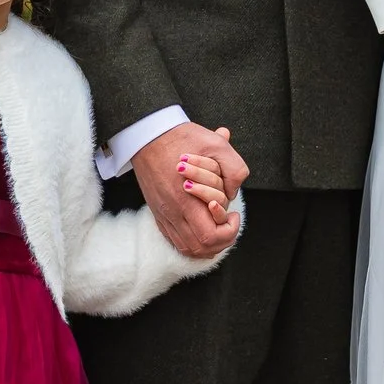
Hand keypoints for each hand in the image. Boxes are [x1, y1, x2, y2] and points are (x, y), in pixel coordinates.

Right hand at [131, 123, 243, 257]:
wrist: (148, 135)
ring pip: (187, 248)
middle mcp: (173, 212)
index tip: (234, 214)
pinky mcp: (158, 213)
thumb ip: (233, 168)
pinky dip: (192, 242)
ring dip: (208, 245)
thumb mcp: (215, 145)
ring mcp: (164, 215)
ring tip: (218, 228)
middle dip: (222, 240)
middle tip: (229, 222)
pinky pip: (174, 240)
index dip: (229, 230)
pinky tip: (202, 229)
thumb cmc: (181, 138)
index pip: (211, 235)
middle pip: (200, 247)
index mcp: (187, 199)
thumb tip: (235, 190)